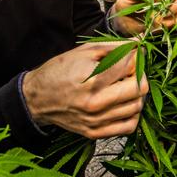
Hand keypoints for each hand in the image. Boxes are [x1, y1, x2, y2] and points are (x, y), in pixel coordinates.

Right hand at [22, 42, 148, 139]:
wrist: (37, 99)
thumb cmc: (59, 71)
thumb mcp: (83, 52)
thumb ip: (113, 47)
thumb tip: (137, 44)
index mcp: (92, 79)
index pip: (130, 65)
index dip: (136, 54)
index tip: (133, 52)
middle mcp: (96, 102)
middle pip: (140, 88)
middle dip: (140, 73)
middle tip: (131, 69)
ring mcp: (96, 120)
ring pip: (137, 106)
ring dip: (137, 93)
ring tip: (126, 84)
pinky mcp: (95, 133)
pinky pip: (129, 126)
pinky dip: (132, 114)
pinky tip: (124, 103)